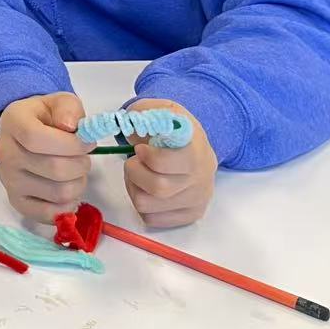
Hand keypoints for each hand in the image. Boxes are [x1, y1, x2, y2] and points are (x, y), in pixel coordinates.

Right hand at [0, 93, 93, 223]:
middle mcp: (4, 152)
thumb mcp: (60, 102)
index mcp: (12, 122)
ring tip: (76, 173)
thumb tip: (70, 127)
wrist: (24, 133)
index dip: (71, 144)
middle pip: (53, 169)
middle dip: (81, 165)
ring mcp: (8, 180)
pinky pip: (49, 214)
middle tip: (84, 158)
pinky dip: (68, 205)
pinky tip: (68, 190)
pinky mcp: (16, 201)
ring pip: (57, 193)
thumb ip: (69, 108)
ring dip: (78, 184)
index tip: (87, 143)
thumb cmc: (46, 117)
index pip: (37, 139)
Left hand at [122, 99, 216, 228]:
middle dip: (135, 172)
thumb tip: (128, 124)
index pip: (164, 163)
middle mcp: (201, 179)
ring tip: (140, 175)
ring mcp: (196, 200)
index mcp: (195, 150)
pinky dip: (142, 205)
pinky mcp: (189, 216)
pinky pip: (151, 219)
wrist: (195, 144)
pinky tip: (147, 189)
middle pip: (157, 188)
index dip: (145, 157)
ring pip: (147, 206)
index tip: (140, 149)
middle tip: (136, 162)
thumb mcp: (161, 109)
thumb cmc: (173, 129)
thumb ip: (144, 114)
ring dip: (134, 188)